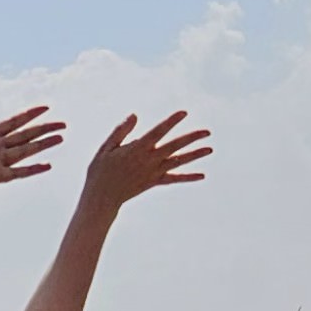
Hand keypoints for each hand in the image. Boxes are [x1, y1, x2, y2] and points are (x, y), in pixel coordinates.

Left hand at [0, 102, 62, 219]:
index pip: (11, 123)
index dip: (28, 115)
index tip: (46, 107)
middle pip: (23, 136)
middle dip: (43, 129)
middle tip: (63, 124)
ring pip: (24, 151)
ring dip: (42, 144)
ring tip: (60, 138)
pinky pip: (17, 172)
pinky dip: (32, 169)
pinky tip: (48, 165)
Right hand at [77, 111, 212, 214]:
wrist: (102, 197)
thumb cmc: (101, 170)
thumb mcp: (106, 147)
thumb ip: (121, 131)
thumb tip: (135, 115)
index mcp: (137, 148)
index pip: (158, 131)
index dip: (172, 121)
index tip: (184, 113)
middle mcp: (149, 160)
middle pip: (175, 146)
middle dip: (191, 138)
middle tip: (207, 132)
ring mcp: (153, 172)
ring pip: (178, 162)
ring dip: (195, 155)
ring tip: (210, 149)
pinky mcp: (154, 182)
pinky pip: (174, 179)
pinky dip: (188, 177)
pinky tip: (202, 175)